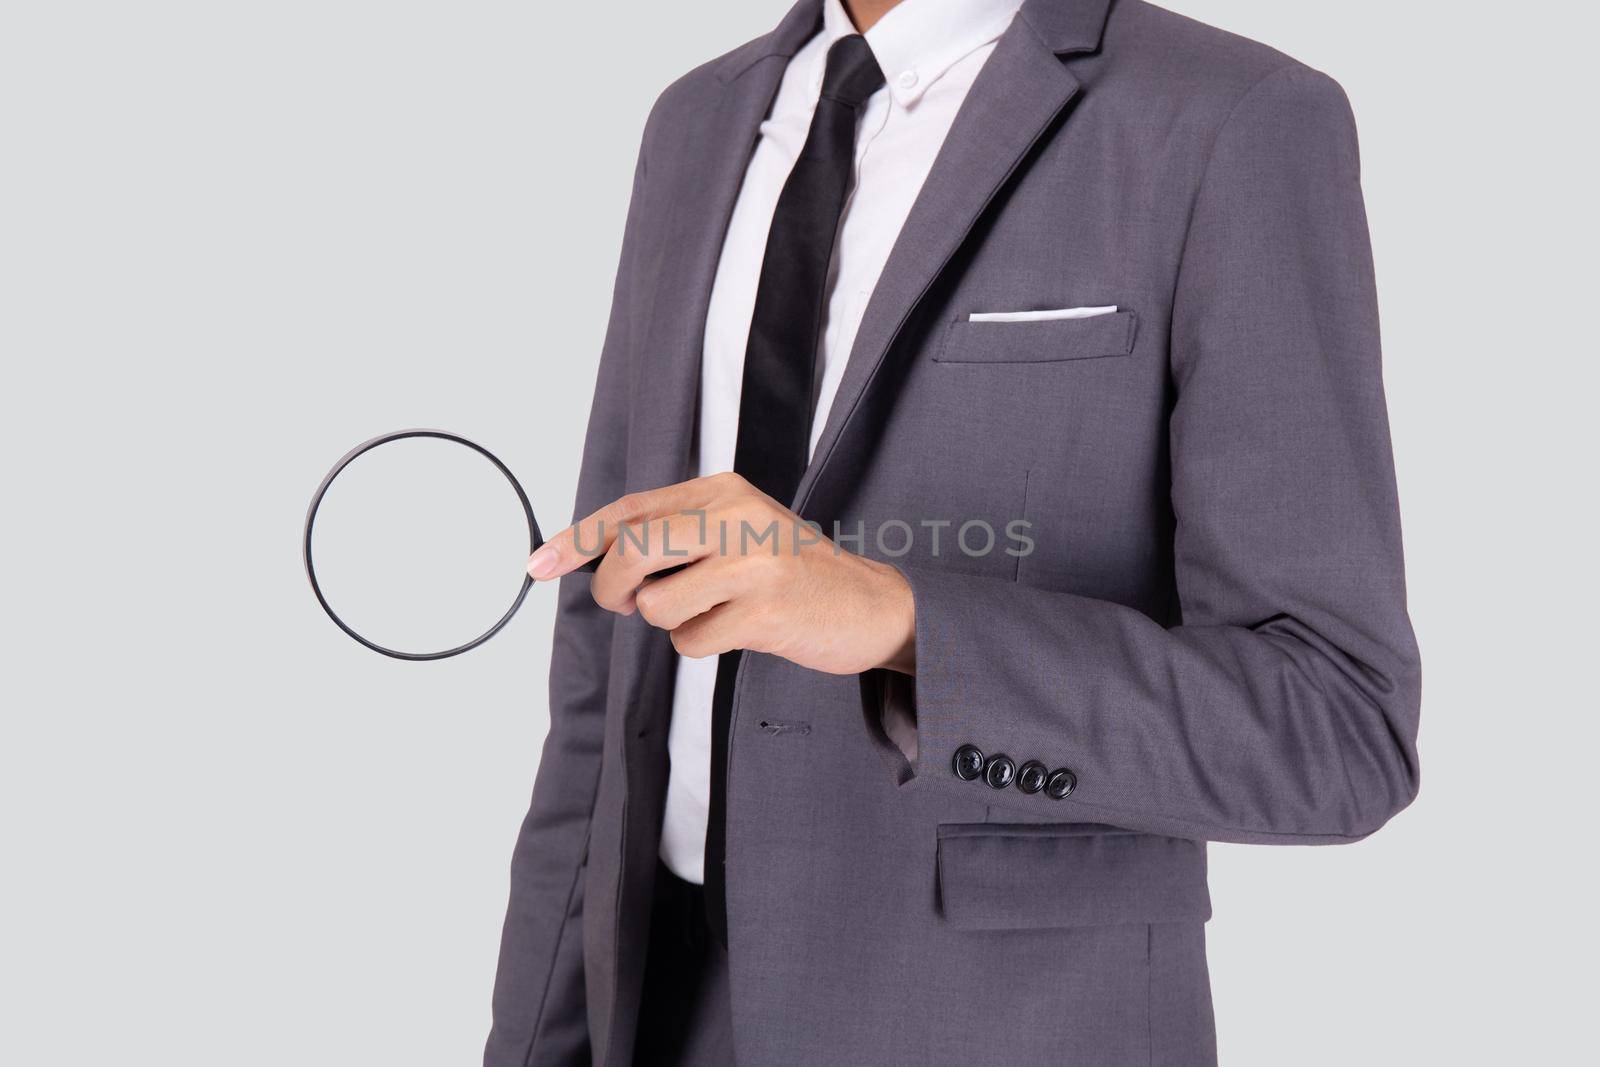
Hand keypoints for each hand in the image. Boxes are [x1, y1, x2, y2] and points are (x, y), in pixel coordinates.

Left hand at [526, 473, 915, 675]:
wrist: (873, 605)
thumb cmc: (796, 574)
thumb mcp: (739, 533)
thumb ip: (677, 537)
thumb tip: (599, 561)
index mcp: (723, 491)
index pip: (631, 509)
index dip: (577, 538)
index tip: (537, 563)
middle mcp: (736, 516)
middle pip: (633, 549)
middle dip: (613, 587)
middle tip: (627, 604)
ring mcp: (753, 562)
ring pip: (658, 605)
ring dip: (672, 623)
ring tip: (714, 614)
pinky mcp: (765, 610)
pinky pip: (692, 641)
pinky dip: (702, 646)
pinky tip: (740, 632)